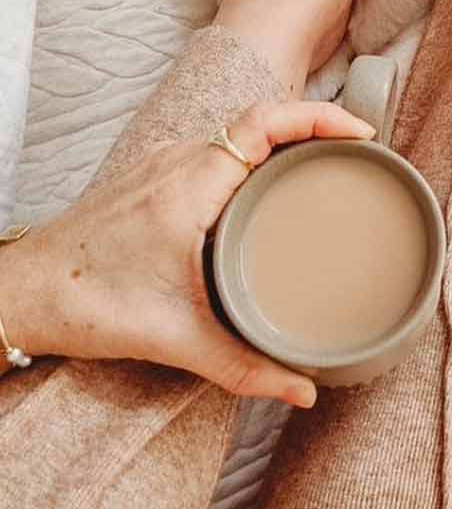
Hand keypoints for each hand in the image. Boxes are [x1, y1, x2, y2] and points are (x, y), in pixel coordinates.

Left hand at [3, 101, 373, 407]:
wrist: (23, 292)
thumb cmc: (88, 304)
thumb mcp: (175, 339)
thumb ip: (244, 367)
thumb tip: (303, 391)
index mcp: (191, 186)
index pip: (265, 123)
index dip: (320, 117)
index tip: (361, 137)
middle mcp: (179, 161)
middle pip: (263, 119)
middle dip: (317, 127)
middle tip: (359, 155)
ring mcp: (164, 163)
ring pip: (239, 131)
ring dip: (285, 138)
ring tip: (326, 165)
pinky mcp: (156, 175)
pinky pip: (219, 147)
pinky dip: (255, 154)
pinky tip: (268, 186)